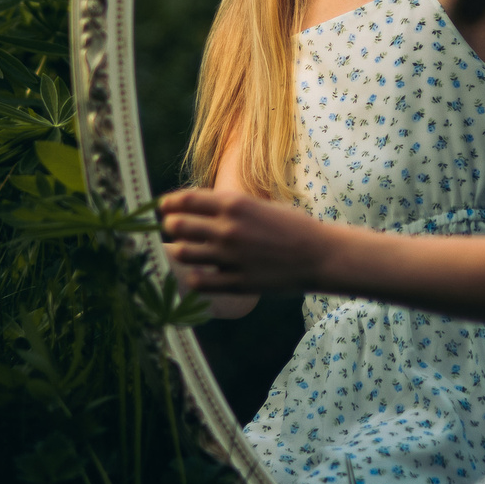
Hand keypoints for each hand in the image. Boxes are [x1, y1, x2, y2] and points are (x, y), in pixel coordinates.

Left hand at [160, 187, 335, 295]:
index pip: (186, 200)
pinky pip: (198, 282)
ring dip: (177, 251)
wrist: (320, 255)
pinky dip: (192, 277)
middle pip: (177, 226)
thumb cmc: (293, 227)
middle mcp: (227, 229)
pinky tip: (197, 274)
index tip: (164, 207)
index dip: (169, 203)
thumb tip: (201, 208)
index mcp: (234, 204)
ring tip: (181, 250)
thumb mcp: (259, 205)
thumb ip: (230, 207)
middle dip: (170, 226)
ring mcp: (230, 257)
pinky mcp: (236, 283)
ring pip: (182, 254)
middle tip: (172, 229)